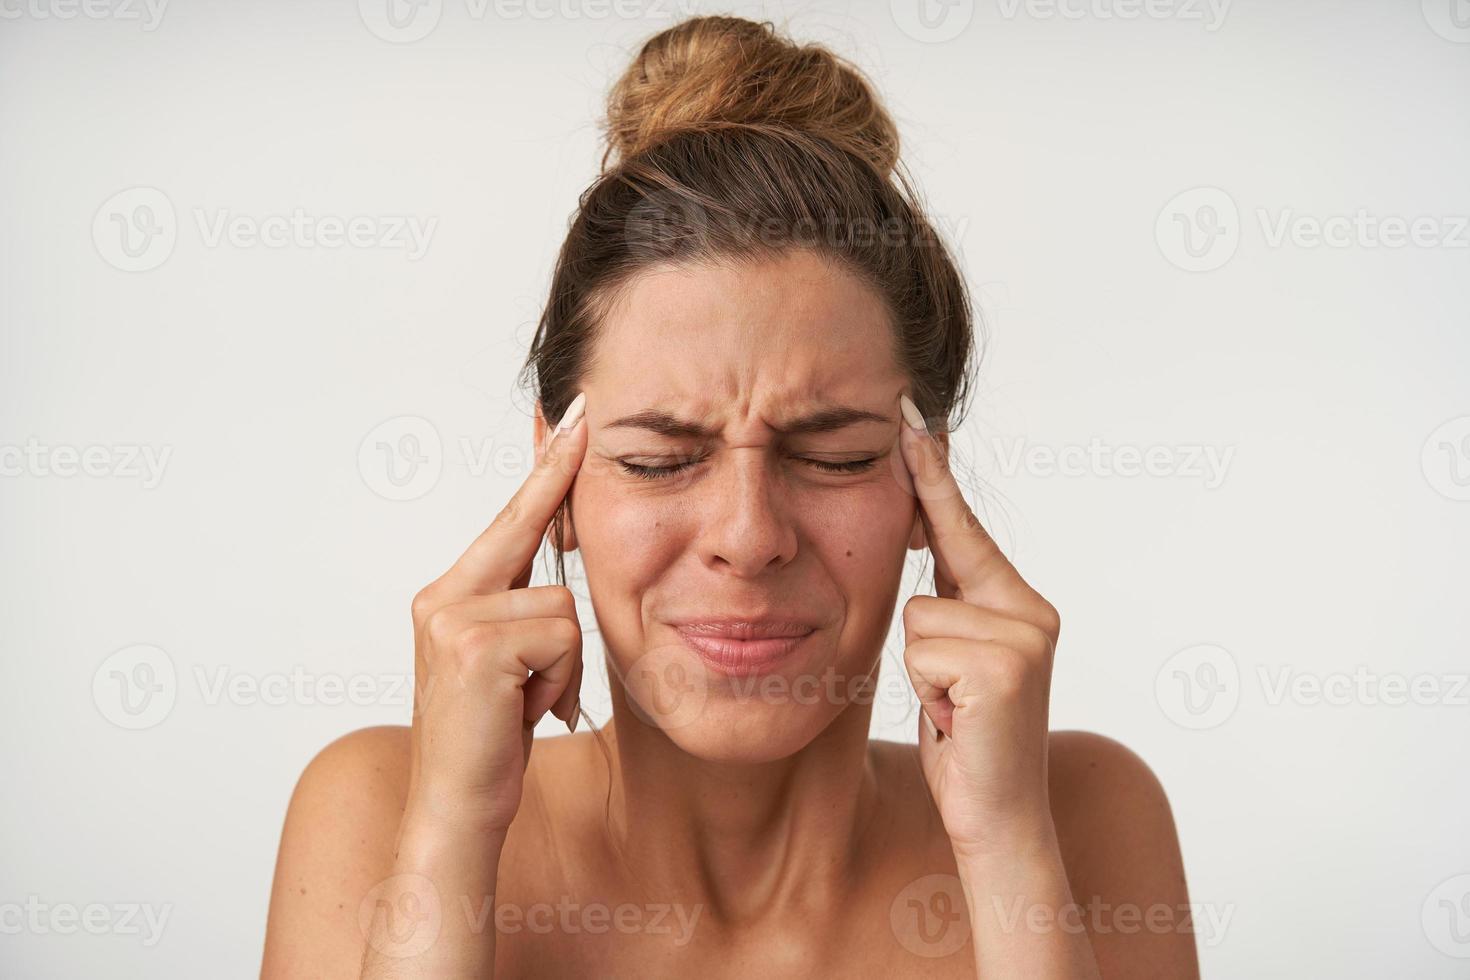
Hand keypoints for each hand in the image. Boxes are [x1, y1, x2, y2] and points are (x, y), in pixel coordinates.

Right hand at [402, 392, 587, 835]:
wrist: (455, 811)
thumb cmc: (491, 740)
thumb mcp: (511, 664)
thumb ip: (524, 610)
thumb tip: (565, 566)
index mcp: (449, 597)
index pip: (509, 521)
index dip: (544, 469)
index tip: (572, 417)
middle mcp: (442, 598)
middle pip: (529, 534)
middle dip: (557, 492)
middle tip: (583, 414)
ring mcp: (453, 619)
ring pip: (563, 606)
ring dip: (564, 663)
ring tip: (530, 700)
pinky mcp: (473, 647)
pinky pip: (560, 637)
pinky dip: (559, 680)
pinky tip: (526, 712)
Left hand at [897, 394, 1062, 859]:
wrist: (998, 817)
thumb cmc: (966, 738)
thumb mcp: (951, 658)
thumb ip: (948, 598)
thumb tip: (917, 531)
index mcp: (1020, 603)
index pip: (962, 529)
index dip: (933, 474)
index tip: (911, 413)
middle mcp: (1032, 611)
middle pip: (929, 581)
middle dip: (926, 639)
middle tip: (956, 699)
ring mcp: (1025, 636)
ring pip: (918, 618)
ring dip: (921, 672)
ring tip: (955, 711)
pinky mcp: (1006, 666)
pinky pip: (922, 650)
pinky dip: (927, 691)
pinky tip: (959, 721)